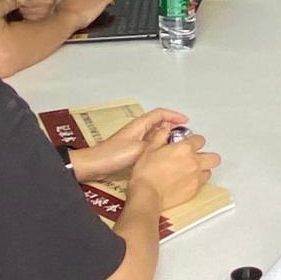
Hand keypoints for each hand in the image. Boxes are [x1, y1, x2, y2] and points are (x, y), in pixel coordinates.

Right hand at [57, 0, 110, 32]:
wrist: (69, 18)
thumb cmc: (64, 15)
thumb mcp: (62, 7)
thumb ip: (67, 5)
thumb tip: (67, 8)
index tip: (86, 2)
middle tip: (94, 4)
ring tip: (103, 4)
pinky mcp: (101, 2)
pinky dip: (110, 1)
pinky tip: (110, 4)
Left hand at [73, 106, 188, 181]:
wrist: (95, 165)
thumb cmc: (113, 155)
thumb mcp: (138, 149)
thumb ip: (154, 145)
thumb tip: (169, 144)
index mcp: (139, 125)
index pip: (160, 114)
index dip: (174, 115)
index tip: (185, 121)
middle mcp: (137, 130)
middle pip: (158, 123)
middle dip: (172, 126)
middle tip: (184, 135)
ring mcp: (134, 140)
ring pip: (154, 135)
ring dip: (166, 137)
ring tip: (177, 145)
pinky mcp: (131, 151)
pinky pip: (150, 145)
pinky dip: (158, 147)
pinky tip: (163, 155)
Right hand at [128, 132, 219, 211]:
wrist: (146, 194)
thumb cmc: (147, 174)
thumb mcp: (150, 149)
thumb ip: (160, 137)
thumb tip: (164, 131)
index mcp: (184, 149)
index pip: (200, 140)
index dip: (195, 140)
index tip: (190, 143)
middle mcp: (194, 163)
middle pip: (213, 157)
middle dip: (207, 155)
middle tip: (197, 156)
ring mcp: (195, 178)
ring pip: (209, 171)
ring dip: (203, 169)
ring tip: (192, 170)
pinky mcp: (194, 191)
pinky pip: (202, 184)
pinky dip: (197, 182)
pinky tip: (186, 181)